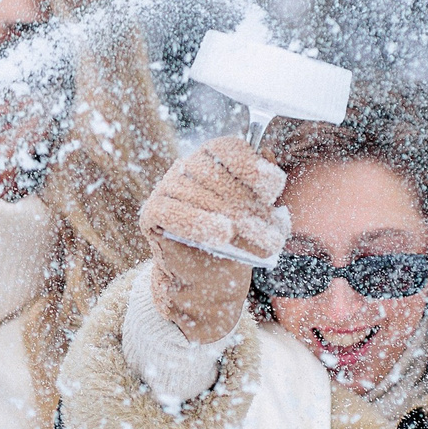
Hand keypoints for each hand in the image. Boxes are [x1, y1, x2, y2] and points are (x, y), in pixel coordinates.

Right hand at [139, 137, 288, 342]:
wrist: (206, 280)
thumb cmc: (235, 242)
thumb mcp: (258, 213)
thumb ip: (262, 184)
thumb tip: (265, 152)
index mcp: (210, 159)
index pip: (227, 148)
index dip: (251, 166)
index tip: (273, 190)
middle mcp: (186, 167)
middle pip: (217, 176)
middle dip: (249, 207)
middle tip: (275, 236)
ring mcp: (166, 188)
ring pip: (200, 197)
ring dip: (235, 221)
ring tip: (262, 243)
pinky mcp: (152, 213)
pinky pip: (174, 212)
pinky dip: (200, 223)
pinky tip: (224, 234)